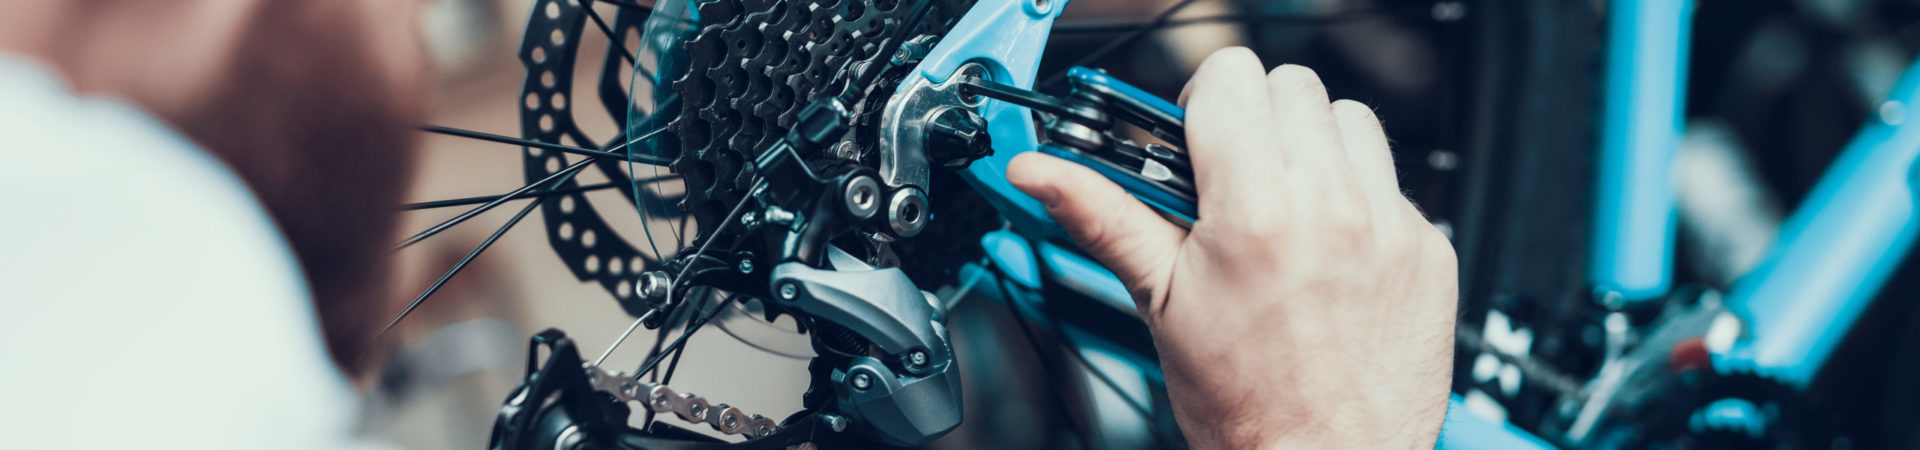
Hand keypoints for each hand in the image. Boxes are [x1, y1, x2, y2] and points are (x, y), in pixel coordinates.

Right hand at [1007, 48, 1457, 447]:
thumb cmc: (1244, 401)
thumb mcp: (1160, 302)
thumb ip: (1103, 218)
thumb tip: (1043, 175)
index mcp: (1255, 211)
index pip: (1232, 78)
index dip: (1203, 104)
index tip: (1194, 142)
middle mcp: (1332, 206)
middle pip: (1293, 86)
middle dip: (1256, 122)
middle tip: (1234, 179)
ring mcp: (1391, 225)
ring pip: (1352, 120)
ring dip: (1315, 147)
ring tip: (1287, 207)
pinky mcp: (1429, 248)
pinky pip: (1392, 181)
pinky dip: (1359, 199)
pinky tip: (1330, 247)